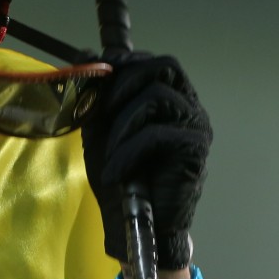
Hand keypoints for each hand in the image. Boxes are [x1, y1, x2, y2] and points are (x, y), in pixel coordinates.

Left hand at [81, 52, 211, 268]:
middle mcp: (189, 107)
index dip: (128, 60)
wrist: (139, 225)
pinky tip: (116, 171)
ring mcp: (196, 126)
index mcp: (171, 99)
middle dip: (127, 80)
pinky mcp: (194, 148)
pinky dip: (128, 150)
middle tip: (102, 106)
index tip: (99, 70)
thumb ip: (96, 95)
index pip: (158, 63)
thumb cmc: (122, 178)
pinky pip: (157, 133)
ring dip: (123, 121)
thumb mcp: (101, 130)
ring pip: (158, 97)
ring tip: (109, 150)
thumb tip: (83, 54)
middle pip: (166, 66)